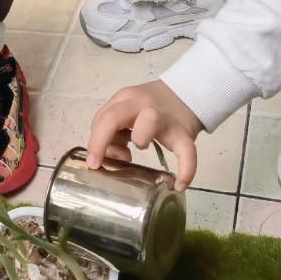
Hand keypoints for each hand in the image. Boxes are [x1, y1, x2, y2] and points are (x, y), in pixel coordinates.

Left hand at [85, 81, 201, 189]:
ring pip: (149, 122)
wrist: (185, 95)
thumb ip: (114, 129)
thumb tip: (111, 155)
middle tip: (100, 164)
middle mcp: (143, 104)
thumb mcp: (126, 110)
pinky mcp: (185, 133)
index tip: (93, 163)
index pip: (103, 118)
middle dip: (102, 143)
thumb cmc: (149, 107)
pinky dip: (186, 169)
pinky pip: (187, 152)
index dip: (95, 142)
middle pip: (114, 118)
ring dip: (139, 140)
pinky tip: (179, 184)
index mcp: (126, 99)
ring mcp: (165, 117)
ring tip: (140, 148)